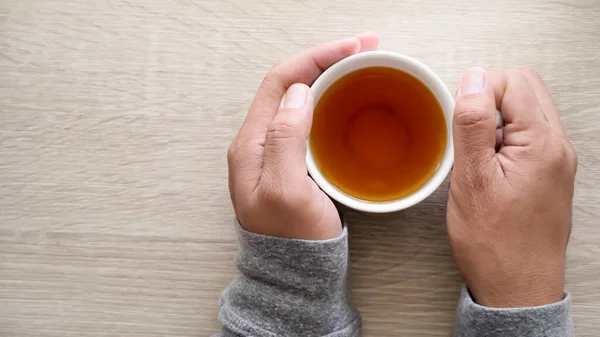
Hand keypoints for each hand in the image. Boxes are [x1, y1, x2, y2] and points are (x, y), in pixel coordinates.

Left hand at [227, 33, 378, 239]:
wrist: (294, 277)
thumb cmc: (291, 241)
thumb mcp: (286, 191)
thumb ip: (286, 139)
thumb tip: (300, 92)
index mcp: (252, 143)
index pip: (281, 82)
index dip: (315, 57)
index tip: (352, 47)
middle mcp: (261, 142)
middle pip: (291, 84)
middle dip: (326, 58)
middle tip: (365, 47)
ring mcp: (277, 152)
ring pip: (302, 99)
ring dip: (330, 75)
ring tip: (361, 63)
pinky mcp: (295, 162)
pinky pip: (311, 119)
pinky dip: (332, 100)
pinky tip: (350, 99)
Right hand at [447, 67, 576, 306]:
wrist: (517, 287)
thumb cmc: (495, 244)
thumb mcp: (472, 180)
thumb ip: (473, 125)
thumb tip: (473, 80)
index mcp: (543, 144)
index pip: (514, 82)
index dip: (480, 90)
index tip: (460, 116)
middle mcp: (558, 148)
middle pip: (526, 90)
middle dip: (490, 100)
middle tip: (466, 133)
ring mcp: (556, 162)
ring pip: (526, 113)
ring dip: (495, 122)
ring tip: (476, 157)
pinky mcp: (549, 175)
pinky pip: (527, 138)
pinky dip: (503, 141)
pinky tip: (487, 168)